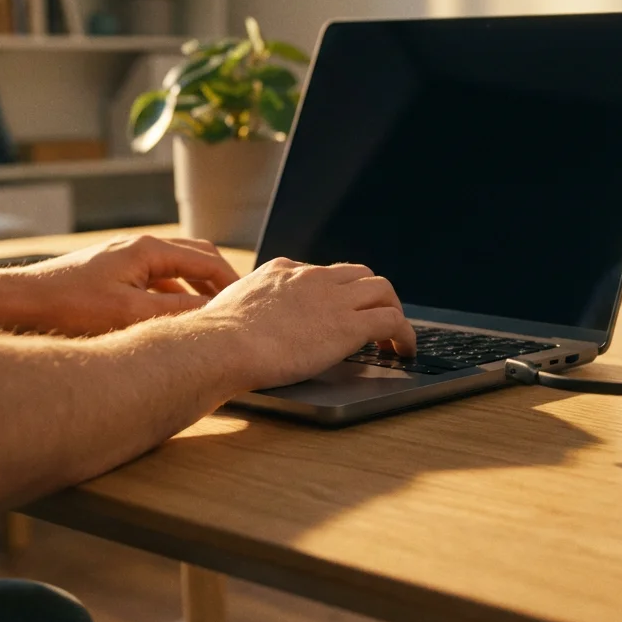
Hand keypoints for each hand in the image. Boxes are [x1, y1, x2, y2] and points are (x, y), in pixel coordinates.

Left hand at [0, 235, 239, 335]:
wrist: (14, 305)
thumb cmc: (68, 308)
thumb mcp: (131, 314)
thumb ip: (178, 311)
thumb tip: (216, 313)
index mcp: (147, 249)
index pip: (207, 259)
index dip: (233, 283)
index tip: (248, 306)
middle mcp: (136, 247)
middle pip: (194, 256)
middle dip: (218, 280)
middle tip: (235, 307)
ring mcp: (121, 259)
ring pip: (173, 268)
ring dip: (195, 288)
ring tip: (209, 315)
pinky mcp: (108, 274)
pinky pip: (153, 279)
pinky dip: (171, 294)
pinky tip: (170, 319)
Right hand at [196, 258, 415, 390]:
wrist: (223, 344)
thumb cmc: (216, 336)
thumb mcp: (229, 307)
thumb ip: (244, 308)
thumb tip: (233, 322)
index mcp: (283, 272)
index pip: (323, 273)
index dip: (338, 292)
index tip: (340, 308)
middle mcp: (313, 278)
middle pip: (360, 274)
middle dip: (371, 295)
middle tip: (375, 319)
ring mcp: (334, 298)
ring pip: (382, 290)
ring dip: (392, 310)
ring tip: (395, 336)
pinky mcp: (349, 324)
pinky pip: (392, 320)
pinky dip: (405, 334)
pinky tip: (404, 350)